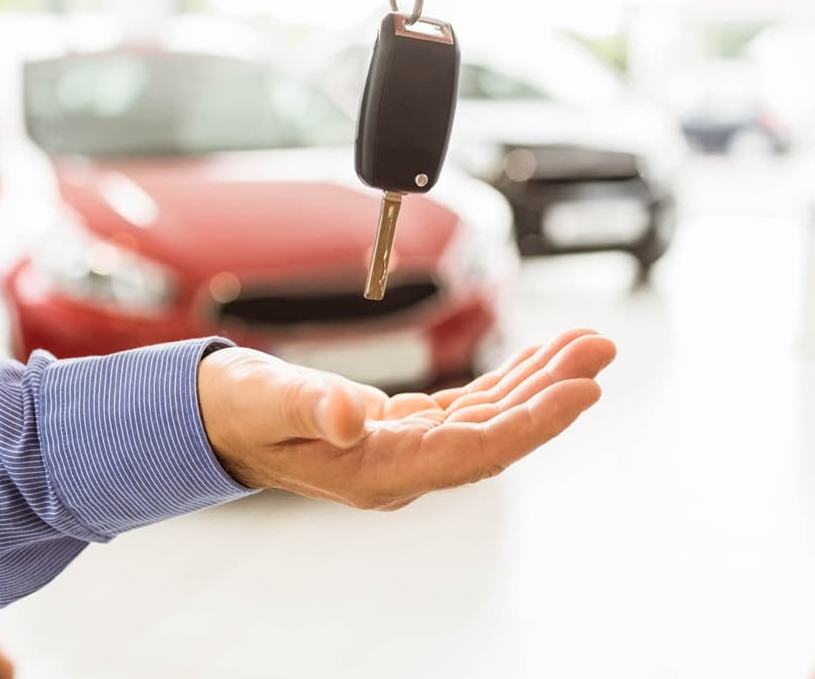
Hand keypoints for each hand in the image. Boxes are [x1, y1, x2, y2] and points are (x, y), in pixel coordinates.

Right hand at [197, 328, 613, 508]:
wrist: (212, 422)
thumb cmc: (235, 411)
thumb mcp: (266, 400)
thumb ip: (312, 406)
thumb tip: (357, 416)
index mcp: (377, 470)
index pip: (476, 448)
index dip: (536, 421)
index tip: (585, 389)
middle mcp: (402, 468)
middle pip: (498, 432)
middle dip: (555, 390)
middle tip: (601, 348)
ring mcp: (406, 451)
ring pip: (491, 417)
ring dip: (539, 380)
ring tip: (585, 344)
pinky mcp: (404, 430)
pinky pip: (470, 407)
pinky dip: (507, 380)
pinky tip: (537, 360)